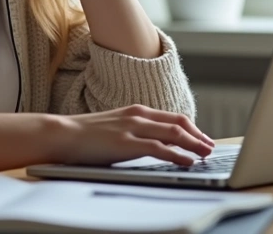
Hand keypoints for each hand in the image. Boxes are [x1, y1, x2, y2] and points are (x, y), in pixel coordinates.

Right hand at [48, 104, 215, 166]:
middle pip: (178, 122)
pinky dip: (177, 154)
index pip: (172, 117)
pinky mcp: (126, 143)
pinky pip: (159, 148)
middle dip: (198, 135)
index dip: (192, 128)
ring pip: (173, 133)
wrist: (62, 134)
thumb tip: (153, 145)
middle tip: (210, 147)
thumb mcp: (116, 128)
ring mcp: (133, 128)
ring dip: (193, 144)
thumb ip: (135, 132)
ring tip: (205, 154)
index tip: (202, 139)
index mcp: (137, 111)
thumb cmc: (85, 135)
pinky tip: (187, 161)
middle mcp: (138, 115)